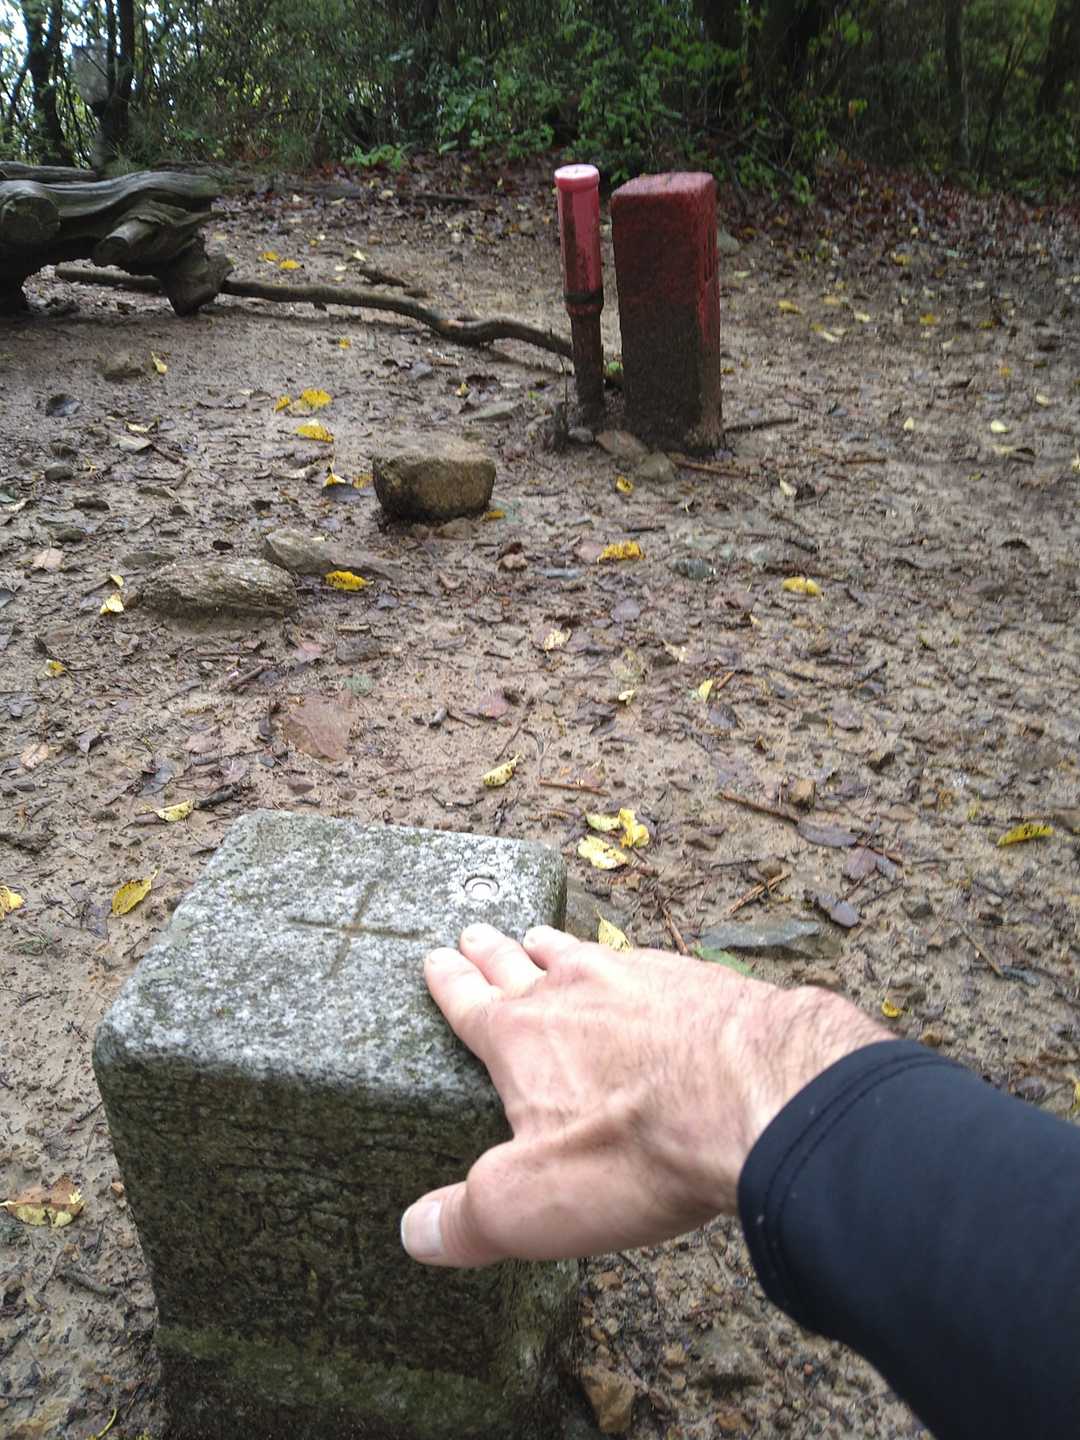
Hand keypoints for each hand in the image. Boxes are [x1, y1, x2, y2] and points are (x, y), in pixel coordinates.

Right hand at [400, 924, 889, 1267]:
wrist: (759, 1096)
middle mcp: (572, 992)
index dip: (449, 983)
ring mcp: (637, 978)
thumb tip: (415, 1232)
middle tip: (473, 931)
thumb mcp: (530, 1206)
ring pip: (580, 953)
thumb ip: (467, 1219)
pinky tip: (640, 964)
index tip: (435, 958)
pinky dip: (628, 960)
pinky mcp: (695, 981)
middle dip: (492, 951)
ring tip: (538, 934)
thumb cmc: (635, 1151)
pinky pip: (645, 960)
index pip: (469, 1004)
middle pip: (519, 963)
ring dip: (554, 945)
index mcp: (520, 1039)